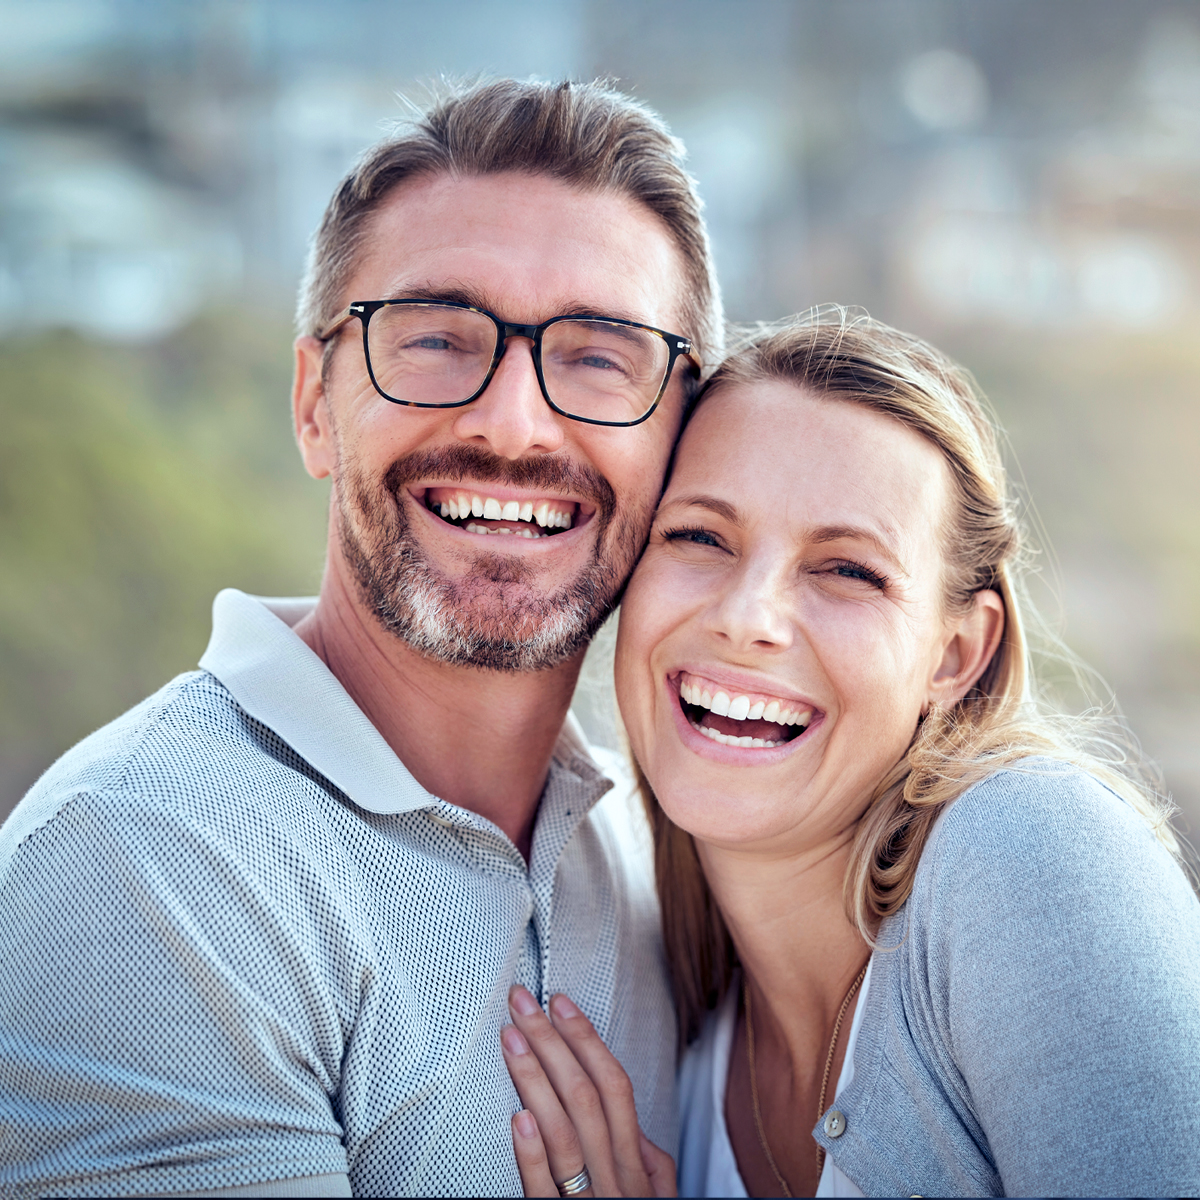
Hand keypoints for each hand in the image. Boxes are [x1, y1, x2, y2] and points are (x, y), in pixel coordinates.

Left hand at [502, 985, 676, 1197]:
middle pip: (584, 1096)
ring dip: (534, 1079)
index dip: (586, 1039)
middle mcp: (613, 1178)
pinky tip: (518, 1117)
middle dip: (551, 1041)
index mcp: (634, 1166)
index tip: (559, 1003)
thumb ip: (649, 1162)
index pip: (614, 1086)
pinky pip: (543, 1188)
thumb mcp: (655, 1198)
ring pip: (563, 1132)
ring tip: (511, 1038)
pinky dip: (532, 1152)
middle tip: (521, 1003)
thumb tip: (637, 1128)